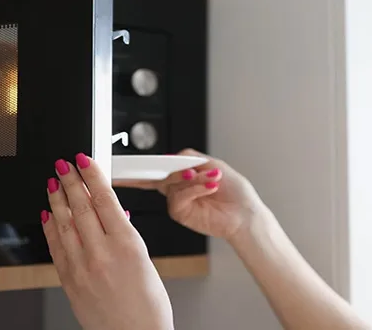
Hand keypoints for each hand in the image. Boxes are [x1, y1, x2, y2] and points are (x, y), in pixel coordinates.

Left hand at [41, 153, 172, 329]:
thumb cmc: (148, 307)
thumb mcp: (146, 262)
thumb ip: (126, 236)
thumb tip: (114, 214)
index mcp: (127, 245)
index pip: (105, 199)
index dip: (92, 175)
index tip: (84, 160)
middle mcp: (102, 254)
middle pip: (81, 206)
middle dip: (71, 181)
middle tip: (63, 165)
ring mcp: (82, 268)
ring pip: (64, 223)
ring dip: (57, 199)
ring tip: (53, 182)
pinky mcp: (69, 281)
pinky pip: (56, 248)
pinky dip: (51, 228)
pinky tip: (48, 215)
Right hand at [114, 149, 266, 241]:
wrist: (245, 213)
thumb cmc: (234, 191)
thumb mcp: (212, 164)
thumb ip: (189, 158)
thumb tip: (172, 157)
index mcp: (182, 175)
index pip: (157, 169)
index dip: (138, 167)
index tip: (125, 164)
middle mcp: (176, 188)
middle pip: (160, 174)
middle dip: (173, 170)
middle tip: (188, 170)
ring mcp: (177, 201)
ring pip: (172, 183)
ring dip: (193, 179)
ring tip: (212, 180)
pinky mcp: (180, 213)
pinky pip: (179, 196)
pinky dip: (195, 189)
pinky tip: (210, 187)